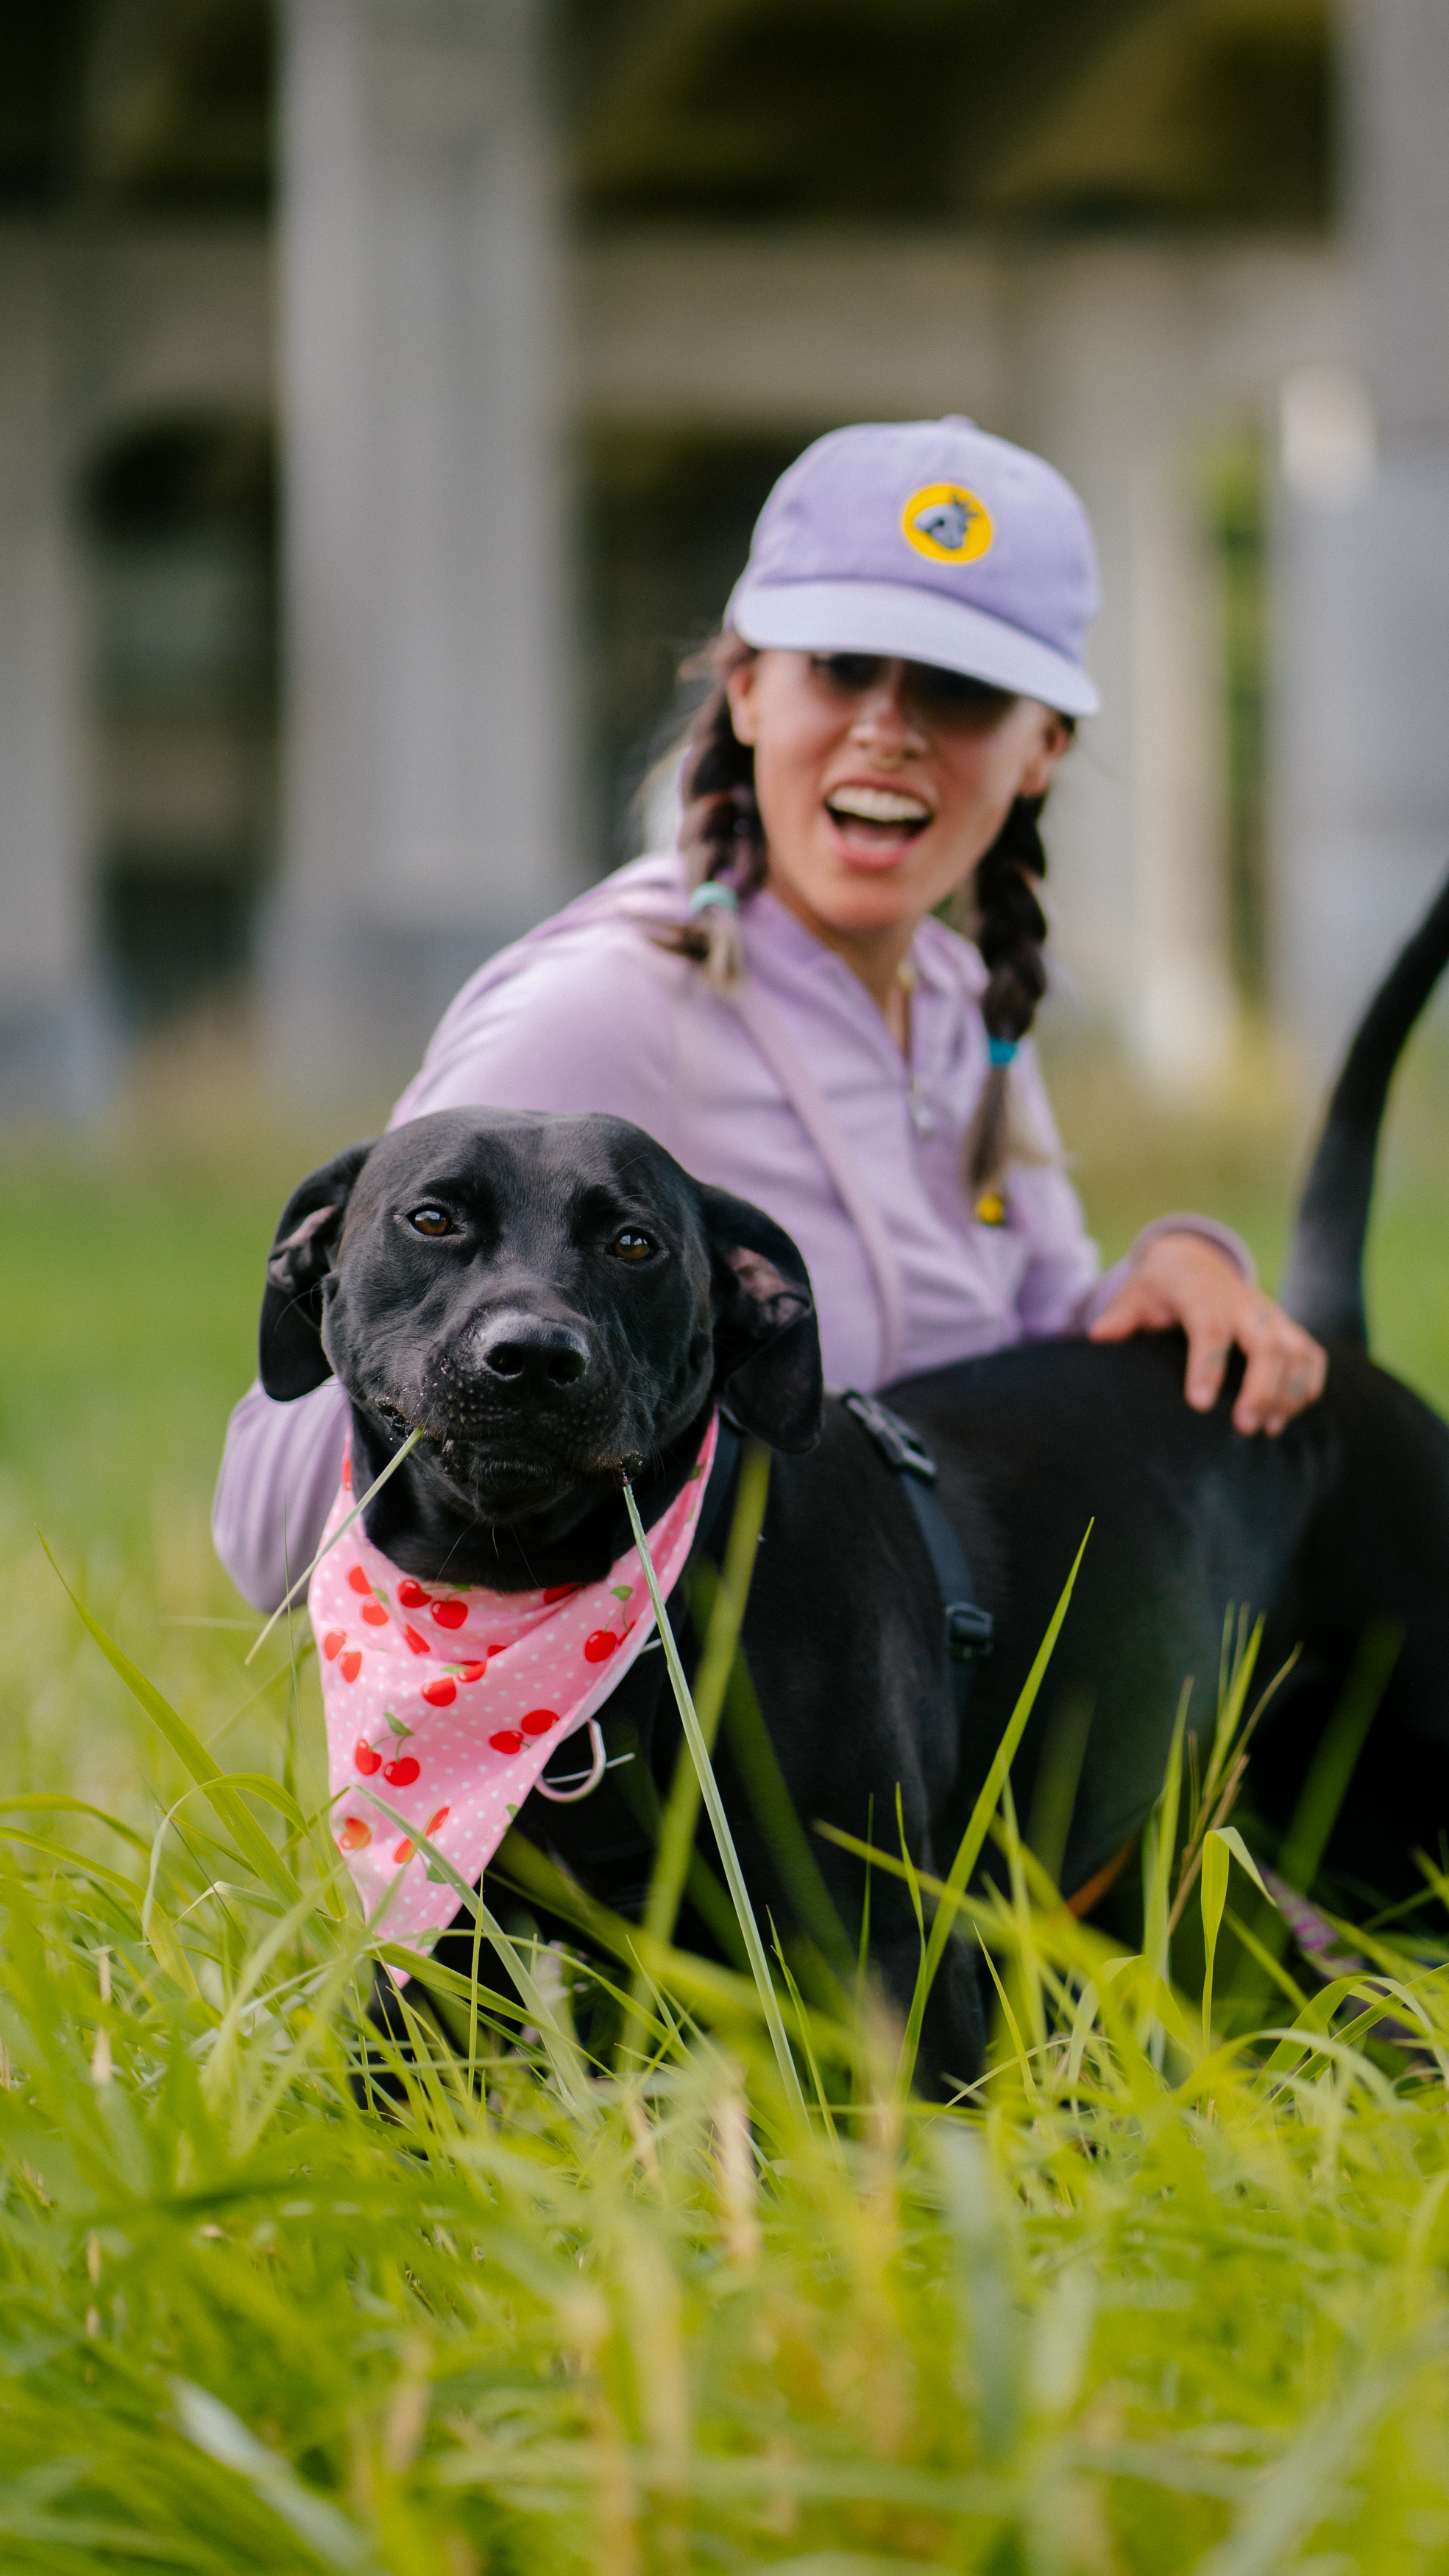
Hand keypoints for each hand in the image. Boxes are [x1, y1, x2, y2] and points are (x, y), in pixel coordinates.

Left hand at [1088, 1230, 1326, 1435]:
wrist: (1196, 1260)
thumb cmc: (1161, 1287)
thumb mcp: (1136, 1293)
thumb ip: (1120, 1316)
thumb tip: (1098, 1336)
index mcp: (1203, 1294)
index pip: (1210, 1329)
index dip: (1206, 1366)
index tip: (1198, 1404)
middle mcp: (1244, 1304)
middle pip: (1266, 1344)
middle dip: (1261, 1388)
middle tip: (1244, 1427)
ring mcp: (1271, 1315)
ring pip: (1296, 1351)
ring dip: (1287, 1392)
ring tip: (1268, 1429)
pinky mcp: (1287, 1327)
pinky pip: (1311, 1355)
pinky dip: (1308, 1385)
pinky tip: (1288, 1415)